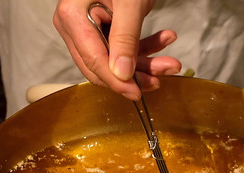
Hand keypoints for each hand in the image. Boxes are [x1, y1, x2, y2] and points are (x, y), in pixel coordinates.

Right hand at [53, 0, 181, 100]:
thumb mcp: (129, 3)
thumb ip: (125, 38)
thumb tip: (122, 76)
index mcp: (72, 18)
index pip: (93, 62)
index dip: (117, 82)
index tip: (139, 93)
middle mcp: (74, 25)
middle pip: (104, 65)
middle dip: (137, 72)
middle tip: (165, 73)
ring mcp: (86, 27)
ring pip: (116, 60)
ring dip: (146, 61)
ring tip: (172, 60)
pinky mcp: (102, 26)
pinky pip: (121, 46)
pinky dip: (145, 45)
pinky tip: (166, 38)